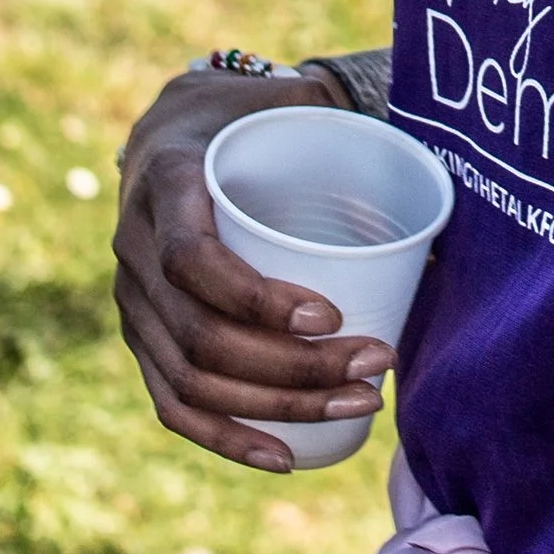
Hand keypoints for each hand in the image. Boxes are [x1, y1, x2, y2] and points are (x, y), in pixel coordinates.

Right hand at [113, 67, 395, 470]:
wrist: (168, 132)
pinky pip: (173, 404)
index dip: (257, 300)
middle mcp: (134, 249)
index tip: (331, 314)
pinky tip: (285, 455)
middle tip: (376, 363)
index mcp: (164, 183)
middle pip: (202, 336)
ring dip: (279, 405)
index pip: (193, 261)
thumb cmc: (240, 117)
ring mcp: (132, 303)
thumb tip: (421, 149)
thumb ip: (332, 112)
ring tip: (359, 400)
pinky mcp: (142, 339)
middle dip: (294, 367)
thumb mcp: (275, 97)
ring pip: (193, 380)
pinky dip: (228, 437)